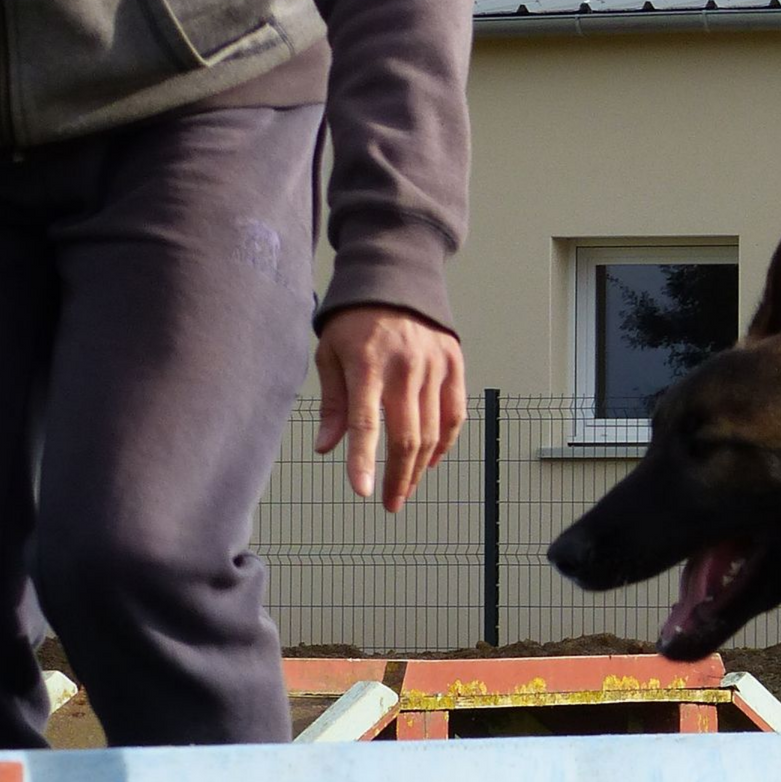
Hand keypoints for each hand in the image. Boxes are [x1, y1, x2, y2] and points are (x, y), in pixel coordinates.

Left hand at [313, 306, 466, 512]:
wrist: (395, 278)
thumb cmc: (354, 320)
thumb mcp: (330, 353)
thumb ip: (333, 402)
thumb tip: (326, 447)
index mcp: (366, 364)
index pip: (365, 423)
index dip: (363, 460)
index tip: (362, 492)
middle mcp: (404, 368)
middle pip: (406, 438)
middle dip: (398, 477)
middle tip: (390, 504)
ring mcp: (433, 368)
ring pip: (432, 432)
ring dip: (420, 468)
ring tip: (406, 489)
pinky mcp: (454, 366)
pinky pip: (455, 415)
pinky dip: (445, 443)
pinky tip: (431, 461)